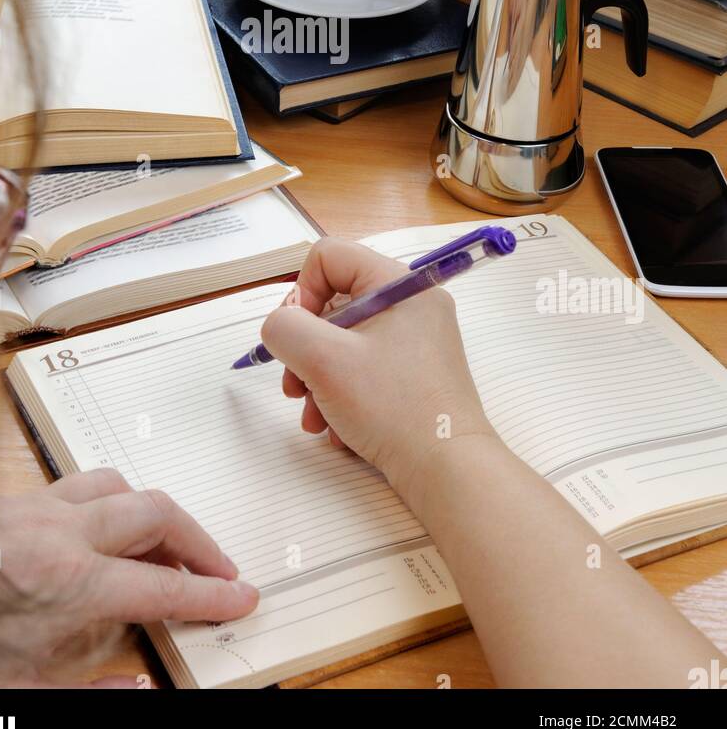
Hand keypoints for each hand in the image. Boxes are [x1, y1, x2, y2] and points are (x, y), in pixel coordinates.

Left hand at [0, 469, 257, 677]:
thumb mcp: (18, 697)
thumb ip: (91, 693)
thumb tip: (141, 691)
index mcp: (72, 583)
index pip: (165, 588)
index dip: (212, 596)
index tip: (240, 598)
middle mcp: (59, 532)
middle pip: (156, 514)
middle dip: (198, 541)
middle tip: (218, 569)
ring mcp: (32, 507)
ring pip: (117, 484)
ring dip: (153, 510)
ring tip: (166, 543)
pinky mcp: (7, 500)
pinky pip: (76, 484)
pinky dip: (107, 501)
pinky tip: (101, 529)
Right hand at [260, 238, 496, 505]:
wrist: (448, 471)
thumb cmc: (393, 408)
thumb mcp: (323, 360)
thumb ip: (285, 328)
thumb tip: (280, 326)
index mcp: (400, 284)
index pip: (329, 257)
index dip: (300, 293)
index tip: (296, 338)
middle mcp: (413, 305)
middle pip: (334, 305)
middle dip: (305, 350)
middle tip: (295, 388)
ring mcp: (417, 342)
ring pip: (345, 344)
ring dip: (318, 381)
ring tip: (316, 419)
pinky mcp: (416, 375)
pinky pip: (366, 370)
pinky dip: (344, 397)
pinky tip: (339, 430)